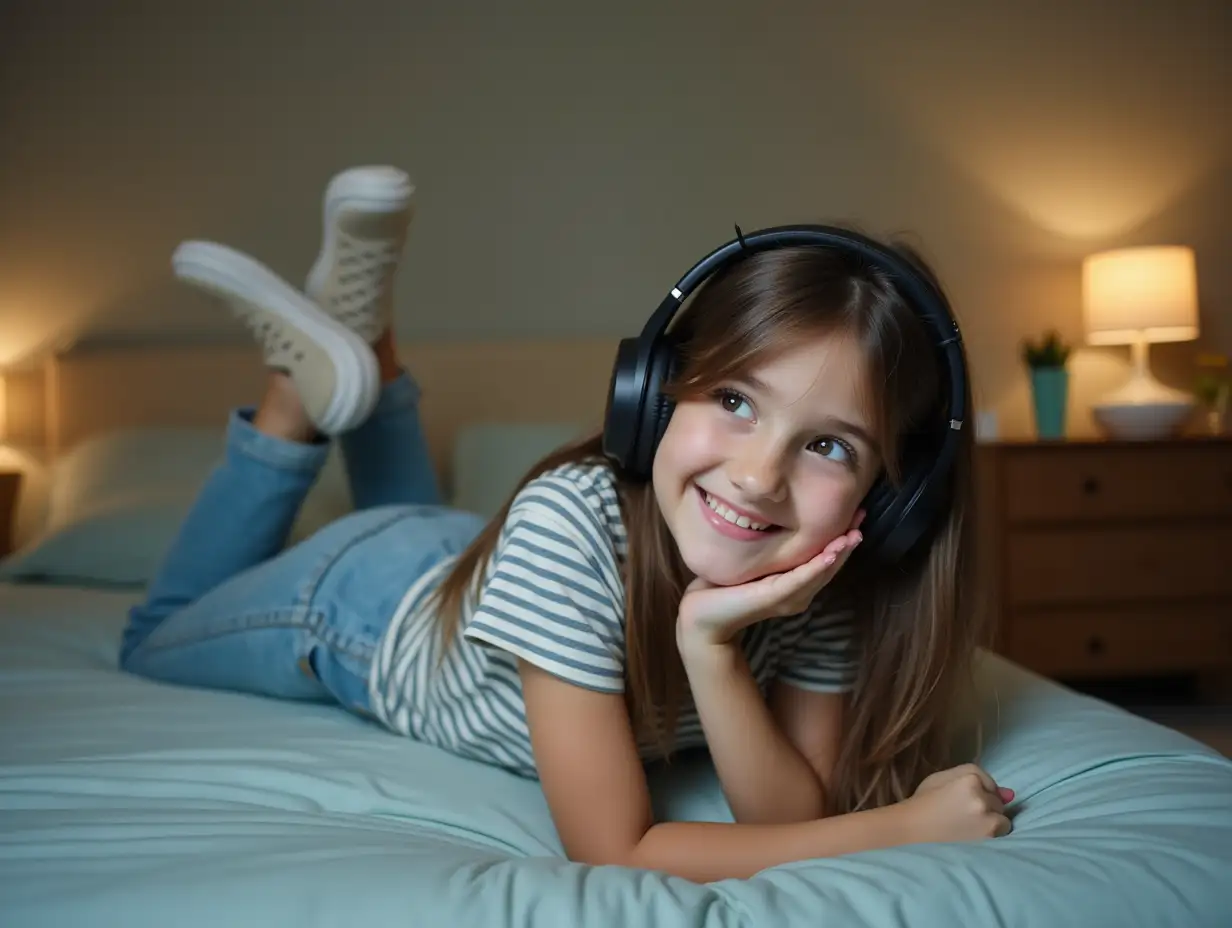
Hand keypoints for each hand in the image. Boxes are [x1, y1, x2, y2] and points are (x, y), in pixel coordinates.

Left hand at [676, 511, 864, 650]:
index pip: (825, 560)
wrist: (703, 616)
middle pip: (830, 565)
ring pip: (820, 572)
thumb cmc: (725, 588)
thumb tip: (778, 520)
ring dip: (839, 553)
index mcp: (795, 587)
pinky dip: (816, 567)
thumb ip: (771, 550)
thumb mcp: (755, 564)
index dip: (842, 539)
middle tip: (862, 516)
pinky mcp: (774, 598)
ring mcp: (788, 598)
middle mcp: (797, 595)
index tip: (856, 513)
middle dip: (847, 541)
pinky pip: (800, 580)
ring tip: (854, 533)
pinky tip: (829, 554)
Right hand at [900, 763, 1013, 842]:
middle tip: (963, 812)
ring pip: (1002, 816)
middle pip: (996, 798)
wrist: (911, 831)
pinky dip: (992, 833)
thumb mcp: (941, 779)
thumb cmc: (923, 803)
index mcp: (969, 779)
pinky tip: (973, 835)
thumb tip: (1011, 794)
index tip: (960, 798)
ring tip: (969, 825)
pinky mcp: (988, 839)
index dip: (976, 789)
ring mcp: (988, 821)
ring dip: (991, 819)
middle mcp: (982, 799)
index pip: (987, 779)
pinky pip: (1002, 832)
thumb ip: (973, 778)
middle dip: (986, 803)